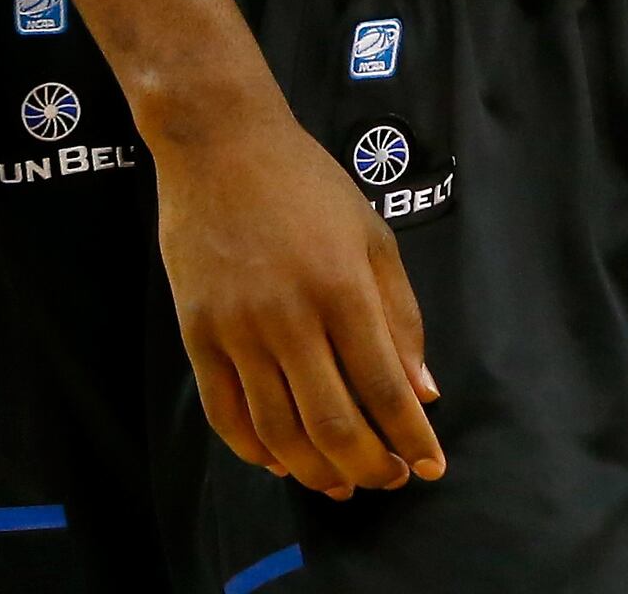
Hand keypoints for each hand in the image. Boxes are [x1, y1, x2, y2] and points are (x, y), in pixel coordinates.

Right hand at [156, 103, 443, 495]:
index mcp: (342, 287)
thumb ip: (401, 316)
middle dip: (370, 467)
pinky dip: (255, 451)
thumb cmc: (307, 184)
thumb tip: (424, 393)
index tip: (431, 467)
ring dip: (315, 471)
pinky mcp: (196, 334)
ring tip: (341, 483)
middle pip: (333, 424)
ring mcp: (237, 328)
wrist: (218, 144)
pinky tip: (281, 462)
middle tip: (390, 479)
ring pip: (279, 432)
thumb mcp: (372, 235)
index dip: (412, 438)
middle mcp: (289, 316)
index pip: (385, 387)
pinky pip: (225, 414)